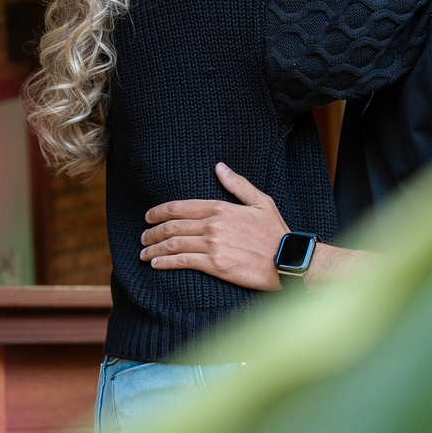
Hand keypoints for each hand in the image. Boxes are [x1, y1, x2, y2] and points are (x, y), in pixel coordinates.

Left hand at [140, 163, 287, 290]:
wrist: (288, 260)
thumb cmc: (276, 232)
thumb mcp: (261, 201)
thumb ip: (237, 184)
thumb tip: (219, 167)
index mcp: (221, 208)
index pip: (181, 207)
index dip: (160, 211)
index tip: (149, 216)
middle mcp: (213, 225)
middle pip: (172, 225)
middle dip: (152, 231)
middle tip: (143, 236)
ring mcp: (213, 245)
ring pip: (173, 244)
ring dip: (154, 248)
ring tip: (144, 252)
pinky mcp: (215, 265)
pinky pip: (182, 262)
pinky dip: (165, 262)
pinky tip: (156, 264)